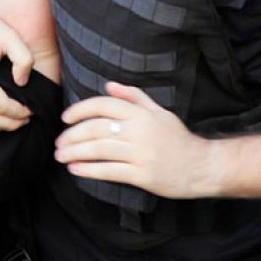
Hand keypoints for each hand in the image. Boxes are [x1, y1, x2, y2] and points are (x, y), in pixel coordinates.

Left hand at [55, 82, 214, 198]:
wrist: (202, 166)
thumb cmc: (177, 138)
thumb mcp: (159, 112)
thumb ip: (134, 97)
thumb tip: (109, 85)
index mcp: (142, 114)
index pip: (104, 105)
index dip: (80, 110)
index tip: (65, 118)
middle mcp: (140, 131)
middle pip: (97, 129)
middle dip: (72, 135)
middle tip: (58, 142)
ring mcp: (141, 153)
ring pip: (100, 150)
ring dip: (75, 152)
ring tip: (61, 156)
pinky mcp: (143, 175)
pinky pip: (110, 171)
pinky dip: (89, 170)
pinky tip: (75, 169)